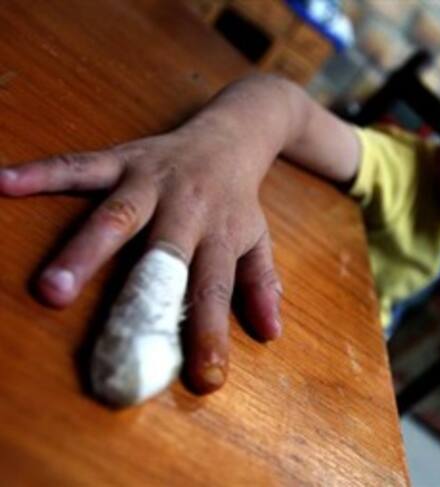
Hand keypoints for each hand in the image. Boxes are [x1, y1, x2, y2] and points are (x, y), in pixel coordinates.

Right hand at [0, 123, 281, 393]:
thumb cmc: (238, 202)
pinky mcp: (122, 159)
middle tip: (118, 344)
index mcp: (221, 234)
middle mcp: (187, 209)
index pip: (215, 290)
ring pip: (117, 215)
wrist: (231, 136)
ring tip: (50, 287)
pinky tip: (4, 183)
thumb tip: (272, 333)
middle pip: (165, 257)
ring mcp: (151, 182)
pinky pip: (80, 166)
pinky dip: (43, 174)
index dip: (211, 334)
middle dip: (144, 299)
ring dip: (84, 251)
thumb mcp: (258, 240)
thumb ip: (261, 284)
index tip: (207, 378)